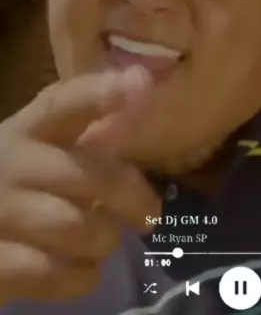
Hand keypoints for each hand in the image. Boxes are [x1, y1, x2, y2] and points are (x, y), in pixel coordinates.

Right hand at [0, 67, 161, 303]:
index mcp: (27, 130)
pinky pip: (52, 274)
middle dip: (133, 200)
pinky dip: (80, 276)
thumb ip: (96, 119)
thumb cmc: (21, 181)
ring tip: (104, 239)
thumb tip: (143, 80)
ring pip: (76, 228)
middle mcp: (9, 164)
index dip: (101, 94)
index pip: (64, 104)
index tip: (138, 82)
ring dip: (104, 239)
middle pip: (91, 177)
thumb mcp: (51, 145)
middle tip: (150, 214)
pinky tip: (80, 268)